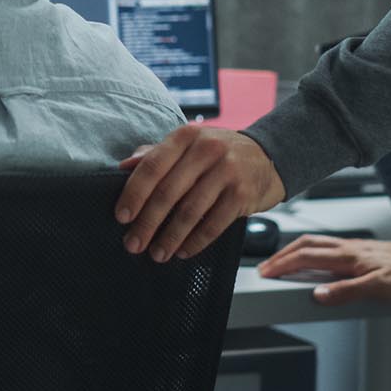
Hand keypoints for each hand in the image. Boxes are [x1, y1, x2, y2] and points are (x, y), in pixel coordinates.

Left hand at [115, 125, 286, 261]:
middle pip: (168, 192)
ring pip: (190, 212)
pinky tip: (183, 251)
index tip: (122, 217)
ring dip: (170, 238)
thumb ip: (157, 154)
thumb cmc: (219, 153)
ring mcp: (227, 172)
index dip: (134, 194)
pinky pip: (214, 224)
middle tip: (133, 244)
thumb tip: (123, 167)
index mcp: (185, 136)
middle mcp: (206, 150)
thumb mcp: (188, 145)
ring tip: (157, 254)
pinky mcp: (243, 194)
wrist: (269, 156)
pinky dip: (196, 241)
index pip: (152, 166)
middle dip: (147, 223)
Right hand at [258, 236, 390, 305]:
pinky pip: (325, 246)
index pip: (305, 257)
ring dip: (293, 251)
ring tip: (281, 262)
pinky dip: (309, 250)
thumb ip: (347, 292)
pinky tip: (311, 259)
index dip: (283, 265)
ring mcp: (351, 247)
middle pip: (304, 246)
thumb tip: (319, 295)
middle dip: (281, 256)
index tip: (266, 273)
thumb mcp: (378, 289)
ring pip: (314, 243)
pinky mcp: (357, 249)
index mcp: (346, 257)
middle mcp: (346, 248)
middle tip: (266, 268)